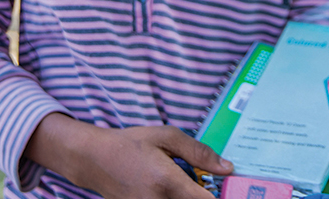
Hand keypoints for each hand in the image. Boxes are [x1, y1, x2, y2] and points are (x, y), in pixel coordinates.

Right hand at [27, 114, 231, 198]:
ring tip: (188, 182)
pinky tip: (174, 187)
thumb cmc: (130, 144)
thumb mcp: (165, 137)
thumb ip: (199, 152)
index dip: (222, 197)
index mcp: (167, 181)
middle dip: (205, 194)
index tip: (234, 190)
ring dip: (190, 195)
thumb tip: (227, 167)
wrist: (94, 160)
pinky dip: (177, 198)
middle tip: (209, 182)